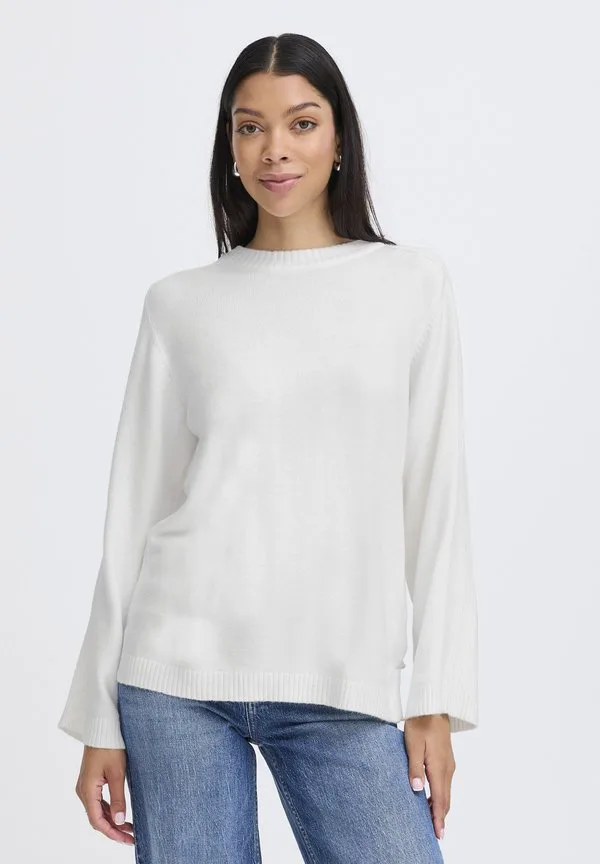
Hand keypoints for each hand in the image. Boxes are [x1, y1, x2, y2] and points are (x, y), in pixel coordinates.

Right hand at [75, 745, 134, 845]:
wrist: (102, 727)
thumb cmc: (109, 746)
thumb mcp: (117, 773)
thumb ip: (118, 798)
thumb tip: (120, 821)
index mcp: (87, 790)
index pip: (97, 821)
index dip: (112, 833)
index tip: (127, 839)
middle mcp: (83, 791)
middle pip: (97, 818)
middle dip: (114, 829)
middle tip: (131, 837)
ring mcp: (86, 786)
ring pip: (97, 811)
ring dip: (112, 820)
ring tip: (129, 828)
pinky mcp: (91, 781)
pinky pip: (98, 802)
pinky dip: (108, 810)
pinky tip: (120, 814)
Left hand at [403, 713, 454, 840]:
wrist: (434, 705)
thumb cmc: (421, 722)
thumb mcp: (413, 743)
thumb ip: (414, 767)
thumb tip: (416, 789)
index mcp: (439, 766)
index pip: (439, 798)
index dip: (437, 817)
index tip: (437, 833)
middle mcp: (447, 768)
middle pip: (445, 798)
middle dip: (441, 816)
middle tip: (436, 833)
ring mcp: (449, 763)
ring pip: (446, 791)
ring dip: (440, 806)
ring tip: (432, 820)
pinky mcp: (447, 759)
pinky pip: (445, 783)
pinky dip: (440, 795)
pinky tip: (431, 797)